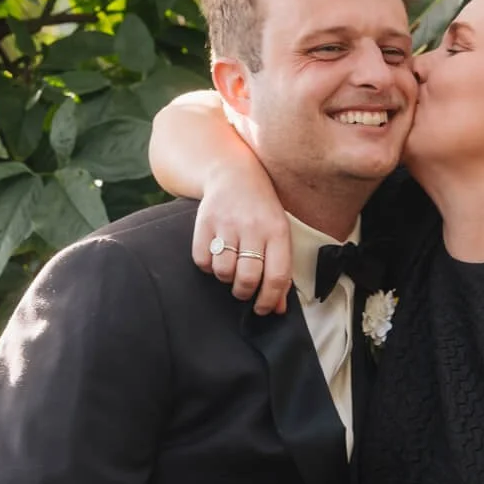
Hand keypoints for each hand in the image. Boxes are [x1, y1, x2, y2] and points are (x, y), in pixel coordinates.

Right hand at [194, 162, 293, 315]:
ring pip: (223, 271)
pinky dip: (208, 267)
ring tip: (231, 270)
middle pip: (248, 277)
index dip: (270, 300)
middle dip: (245, 293)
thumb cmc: (262, 211)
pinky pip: (202, 260)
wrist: (234, 174)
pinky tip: (216, 257)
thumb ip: (281, 271)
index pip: (277, 276)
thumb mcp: (279, 234)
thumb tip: (277, 308)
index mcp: (277, 232)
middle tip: (244, 291)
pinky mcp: (204, 222)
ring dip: (226, 279)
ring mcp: (227, 223)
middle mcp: (252, 227)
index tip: (263, 309)